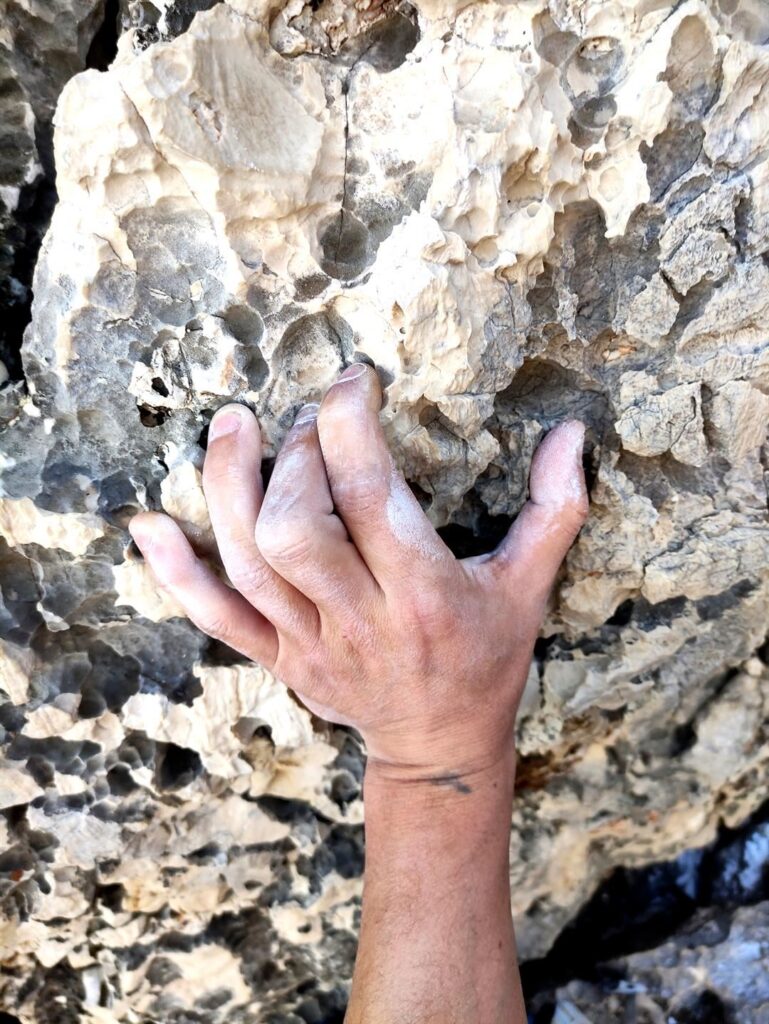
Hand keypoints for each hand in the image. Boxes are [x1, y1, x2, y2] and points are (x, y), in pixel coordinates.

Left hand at [128, 363, 587, 781]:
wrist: (438, 746)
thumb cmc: (488, 656)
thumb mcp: (531, 586)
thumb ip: (555, 509)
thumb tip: (574, 433)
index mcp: (426, 593)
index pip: (373, 498)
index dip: (352, 426)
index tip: (355, 380)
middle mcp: (361, 618)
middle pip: (298, 528)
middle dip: (297, 456)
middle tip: (312, 420)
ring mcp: (310, 642)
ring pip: (250, 562)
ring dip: (230, 486)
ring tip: (235, 424)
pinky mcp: (278, 656)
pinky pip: (216, 617)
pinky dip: (176, 573)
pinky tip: (148, 525)